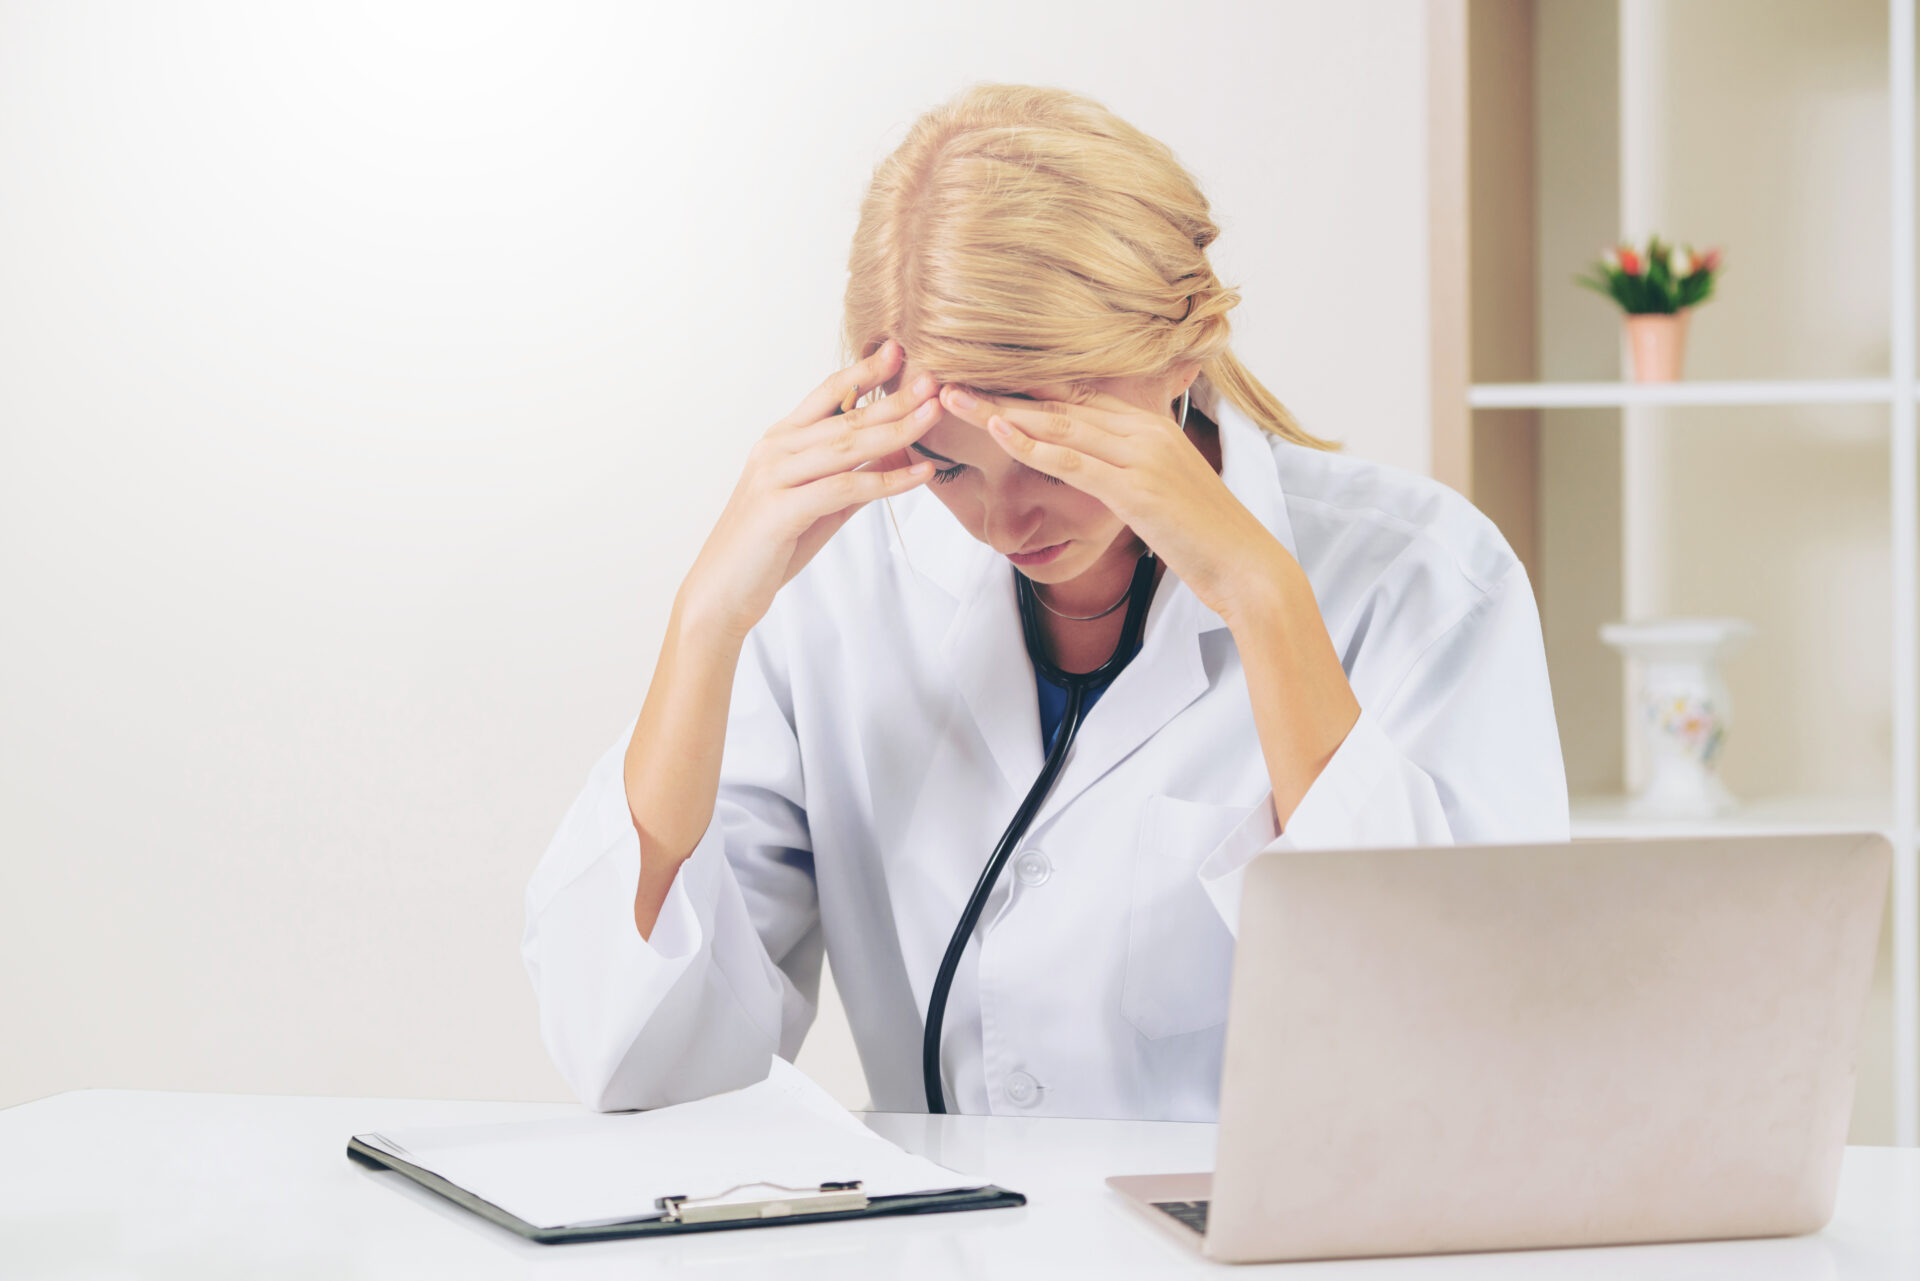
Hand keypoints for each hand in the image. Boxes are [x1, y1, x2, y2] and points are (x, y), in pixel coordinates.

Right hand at [678, 342, 941, 642]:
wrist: (722, 593)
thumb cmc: (768, 549)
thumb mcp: (817, 507)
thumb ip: (851, 479)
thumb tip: (895, 457)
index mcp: (780, 441)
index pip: (826, 394)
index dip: (863, 371)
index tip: (898, 352)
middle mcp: (774, 449)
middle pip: (844, 416)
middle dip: (893, 397)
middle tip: (933, 379)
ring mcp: (774, 476)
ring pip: (846, 446)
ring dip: (896, 430)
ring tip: (933, 416)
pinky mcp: (780, 509)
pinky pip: (844, 487)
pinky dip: (887, 479)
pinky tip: (919, 474)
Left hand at [938, 382, 1288, 623]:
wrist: (1246, 565)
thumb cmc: (1204, 535)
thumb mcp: (1162, 491)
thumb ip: (1128, 472)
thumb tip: (1096, 472)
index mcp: (1149, 426)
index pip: (1075, 398)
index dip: (1024, 388)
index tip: (980, 380)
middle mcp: (1143, 430)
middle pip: (1058, 403)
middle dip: (999, 391)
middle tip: (947, 379)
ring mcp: (1140, 456)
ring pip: (1057, 424)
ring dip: (999, 410)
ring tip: (953, 399)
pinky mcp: (1135, 488)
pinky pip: (1073, 461)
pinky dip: (1032, 445)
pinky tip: (997, 432)